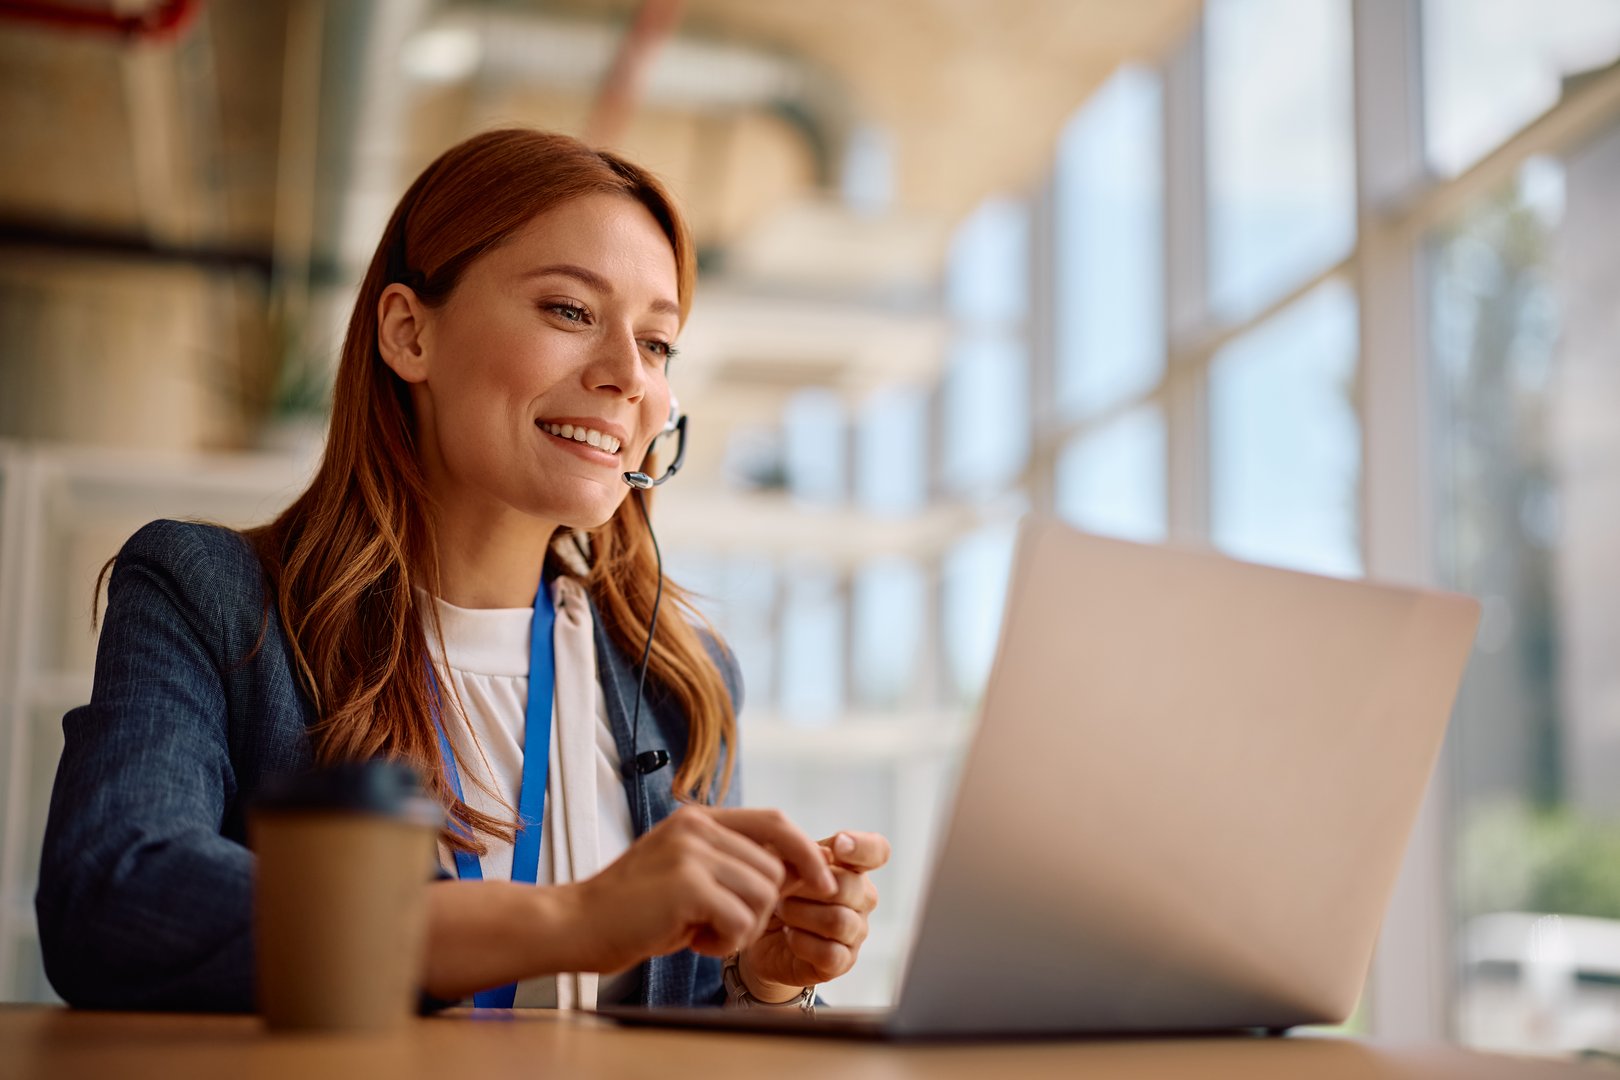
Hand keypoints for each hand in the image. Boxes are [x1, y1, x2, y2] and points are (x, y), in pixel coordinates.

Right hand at [574, 806, 837, 973]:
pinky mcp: (686, 885)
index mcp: (699, 819)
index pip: (774, 822)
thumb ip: (731, 864)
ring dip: (743, 929)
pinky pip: (740, 920)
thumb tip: (794, 874)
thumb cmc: (634, 909)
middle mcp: (697, 826)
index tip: (823, 882)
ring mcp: (691, 852)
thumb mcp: (687, 873)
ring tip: (704, 934)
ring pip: (762, 896)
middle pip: (773, 868)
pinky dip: (726, 943)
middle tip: (721, 928)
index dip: (806, 852)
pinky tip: (694, 942)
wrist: (577, 924)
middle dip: (761, 910)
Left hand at [737, 830, 889, 1000]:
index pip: (876, 851)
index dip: (862, 846)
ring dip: (800, 914)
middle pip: (848, 886)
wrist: (760, 931)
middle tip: (782, 889)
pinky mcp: (843, 962)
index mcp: (852, 866)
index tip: (838, 844)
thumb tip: (826, 854)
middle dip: (805, 887)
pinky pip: (829, 952)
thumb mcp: (781, 863)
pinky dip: (802, 942)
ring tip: (781, 911)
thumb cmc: (778, 890)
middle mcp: (862, 898)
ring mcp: (856, 931)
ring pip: (838, 921)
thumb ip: (802, 853)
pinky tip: (789, 935)